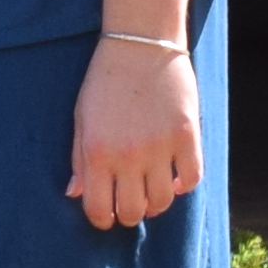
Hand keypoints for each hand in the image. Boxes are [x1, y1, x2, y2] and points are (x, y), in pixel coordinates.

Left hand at [69, 36, 200, 232]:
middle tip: (129, 205)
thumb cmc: (104, 82)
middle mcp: (128, 155)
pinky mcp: (187, 136)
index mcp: (97, 152)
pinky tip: (175, 179)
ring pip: (163, 201)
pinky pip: (192, 178)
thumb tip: (76, 194)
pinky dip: (184, 186)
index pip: (99, 207)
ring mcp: (160, 147)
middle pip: (133, 210)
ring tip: (150, 192)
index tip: (105, 216)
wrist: (140, 47)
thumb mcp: (81, 119)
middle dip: (128, 214)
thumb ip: (79, 159)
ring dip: (156, 203)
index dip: (102, 219)